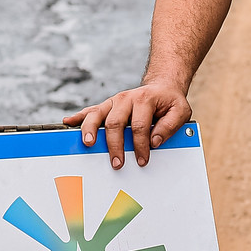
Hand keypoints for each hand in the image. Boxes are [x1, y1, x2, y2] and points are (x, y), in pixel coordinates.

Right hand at [61, 81, 191, 168]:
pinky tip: (69, 122)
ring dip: (91, 129)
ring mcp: (114, 102)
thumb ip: (170, 126)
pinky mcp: (107, 106)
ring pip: (98, 114)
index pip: (139, 125)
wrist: (162, 87)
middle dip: (115, 145)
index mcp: (145, 99)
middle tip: (117, 163)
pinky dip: (79, 117)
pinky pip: (91, 111)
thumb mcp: (181, 111)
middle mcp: (126, 98)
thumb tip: (154, 141)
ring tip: (88, 143)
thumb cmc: (170, 102)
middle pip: (115, 122)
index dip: (140, 144)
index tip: (142, 160)